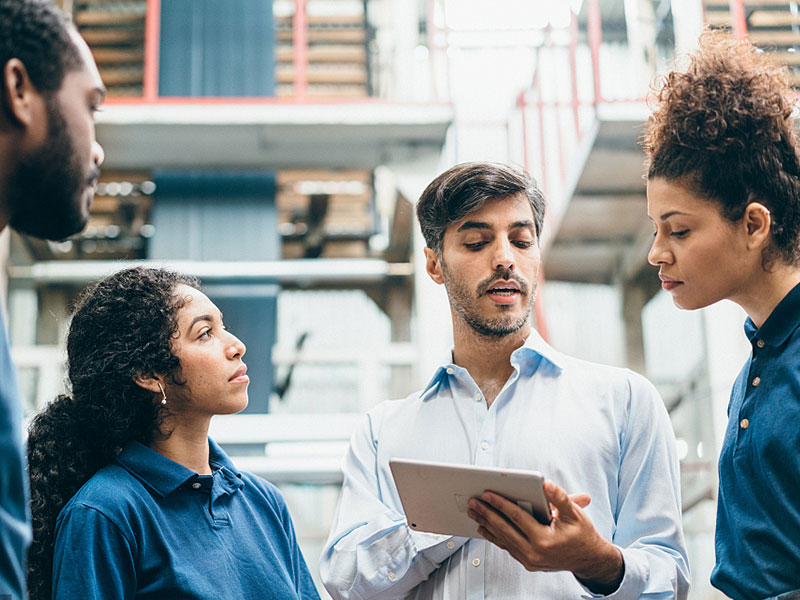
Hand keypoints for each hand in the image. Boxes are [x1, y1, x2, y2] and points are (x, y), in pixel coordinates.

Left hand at [466, 481, 623, 594]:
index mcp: (545, 540)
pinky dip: (495, 537)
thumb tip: (545, 484)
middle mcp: (534, 553)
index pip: (517, 518)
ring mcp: (530, 560)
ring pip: (503, 539)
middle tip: (473, 502)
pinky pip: (507, 547)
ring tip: (474, 512)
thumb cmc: (582, 535)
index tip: (487, 494)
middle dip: (487, 514)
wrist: (589, 560)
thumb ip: (560, 497)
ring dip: (487, 525)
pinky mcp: (528, 563)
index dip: (501, 504)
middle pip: (505, 529)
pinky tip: (484, 528)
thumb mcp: (575, 514)